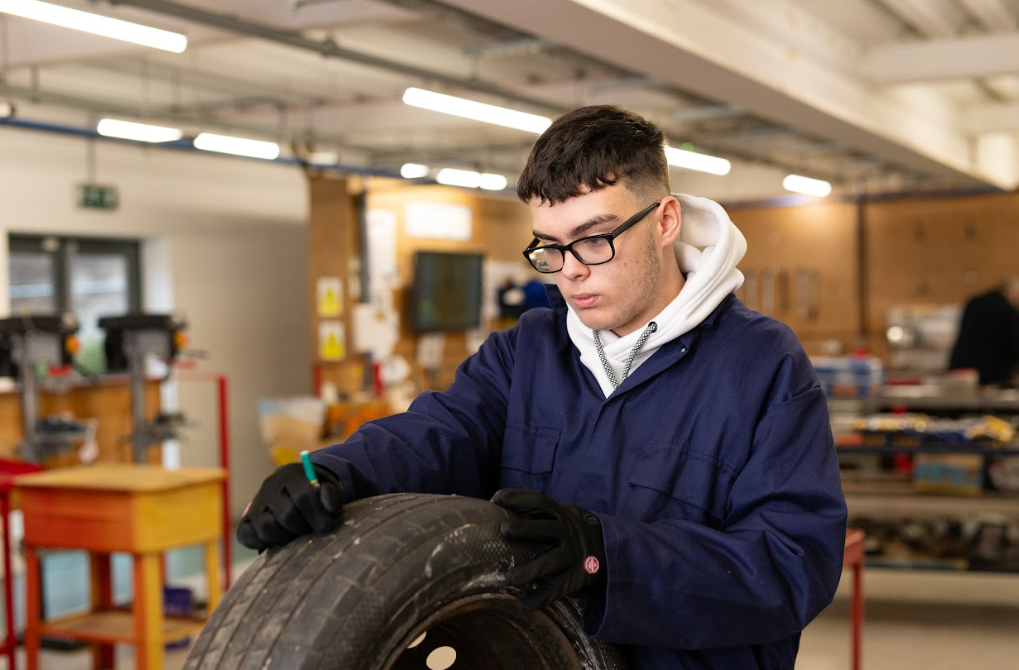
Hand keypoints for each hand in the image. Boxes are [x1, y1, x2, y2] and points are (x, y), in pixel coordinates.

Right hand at [237, 462, 347, 550]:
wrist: (297, 486)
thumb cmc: (316, 489)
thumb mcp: (330, 487)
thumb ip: (331, 496)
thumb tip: (328, 509)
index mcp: (293, 474)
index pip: (303, 496)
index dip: (316, 515)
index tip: (326, 526)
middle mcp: (270, 486)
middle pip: (286, 515)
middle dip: (303, 527)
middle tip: (311, 529)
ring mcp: (256, 502)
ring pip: (266, 527)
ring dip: (284, 537)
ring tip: (295, 534)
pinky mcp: (247, 518)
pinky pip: (246, 535)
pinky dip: (261, 542)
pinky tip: (277, 539)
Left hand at [493, 489, 605, 610]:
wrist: (608, 546)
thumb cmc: (569, 530)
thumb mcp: (559, 515)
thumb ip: (533, 512)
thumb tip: (492, 503)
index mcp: (561, 514)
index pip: (540, 502)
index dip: (519, 498)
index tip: (497, 498)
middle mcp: (569, 532)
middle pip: (546, 529)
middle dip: (526, 528)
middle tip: (504, 530)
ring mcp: (575, 555)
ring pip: (553, 561)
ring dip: (531, 570)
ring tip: (511, 578)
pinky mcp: (580, 576)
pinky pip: (559, 588)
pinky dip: (543, 597)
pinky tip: (526, 605)